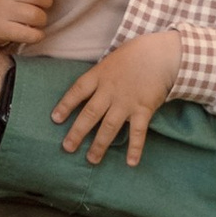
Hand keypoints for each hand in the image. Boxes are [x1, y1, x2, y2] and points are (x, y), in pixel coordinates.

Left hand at [54, 30, 184, 165]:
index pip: (77, 91)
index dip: (65, 105)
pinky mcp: (143, 109)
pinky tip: (131, 163)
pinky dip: (135, 148)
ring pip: (109, 126)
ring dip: (100, 144)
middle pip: (89, 114)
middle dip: (77, 132)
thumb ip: (99, 76)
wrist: (161, 53)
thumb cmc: (134, 54)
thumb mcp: (110, 60)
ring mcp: (126, 101)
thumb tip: (87, 91)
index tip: (55, 119)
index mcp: (99, 75)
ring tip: (92, 159)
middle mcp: (109, 91)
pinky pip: (138, 132)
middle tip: (67, 147)